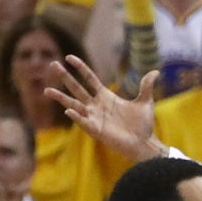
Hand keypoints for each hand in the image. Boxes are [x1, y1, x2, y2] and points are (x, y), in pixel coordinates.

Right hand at [46, 57, 161, 160]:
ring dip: (60, 98)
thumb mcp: (145, 102)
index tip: (69, 57)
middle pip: (77, 88)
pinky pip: (83, 122)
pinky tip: (68, 111)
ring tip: (46, 90)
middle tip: (52, 65)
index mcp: (105, 96)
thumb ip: (146, 87)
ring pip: (73, 105)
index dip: (80, 68)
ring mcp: (94, 118)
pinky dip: (76, 117)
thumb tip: (155, 72)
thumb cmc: (143, 125)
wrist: (144, 143)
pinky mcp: (96, 130)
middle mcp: (96, 105)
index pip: (89, 78)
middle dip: (65, 77)